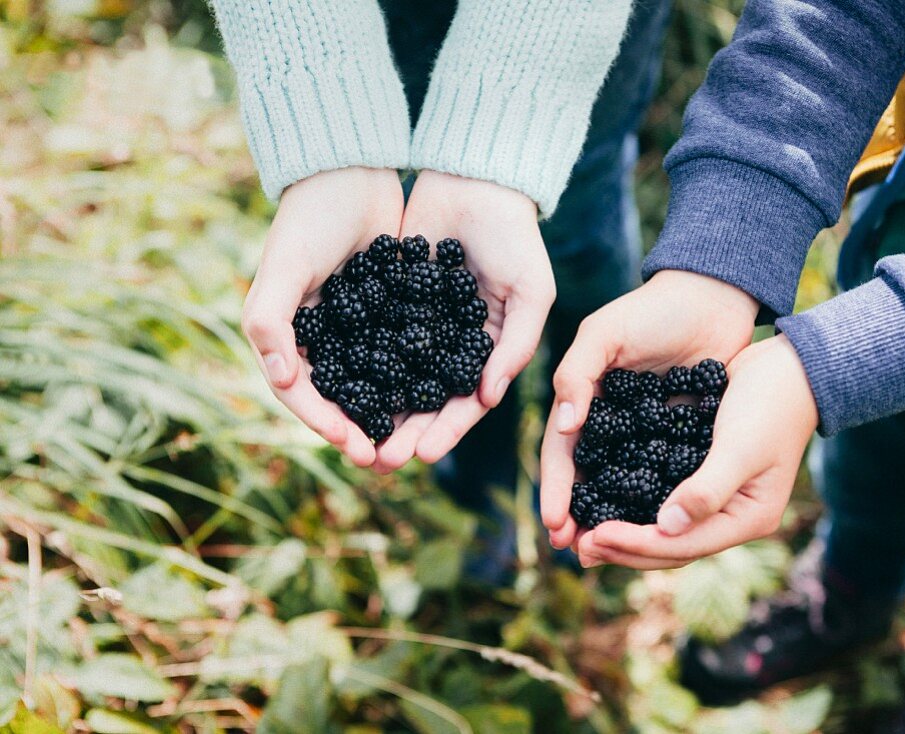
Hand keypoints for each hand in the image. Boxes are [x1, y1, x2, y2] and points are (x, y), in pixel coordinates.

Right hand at [241, 166, 403, 466]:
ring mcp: (359, 326)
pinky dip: (419, 375)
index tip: (354, 445)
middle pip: (343, 396)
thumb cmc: (308, 219)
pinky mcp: (392, 310)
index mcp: (289, 334)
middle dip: (363, 429)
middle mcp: (324, 337)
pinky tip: (441, 397)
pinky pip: (405, 352)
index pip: (304, 392)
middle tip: (388, 459)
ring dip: (393, 412)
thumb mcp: (284, 267)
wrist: (349, 173)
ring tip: (415, 441)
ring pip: (378, 381)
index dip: (326, 422)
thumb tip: (284, 379)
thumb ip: (271, 322)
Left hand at [372, 171, 555, 471]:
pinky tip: (336, 386)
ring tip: (355, 435)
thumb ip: (515, 345)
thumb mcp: (531, 292)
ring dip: (376, 407)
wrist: (476, 181)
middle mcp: (449, 344)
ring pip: (392, 376)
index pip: (465, 401)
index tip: (424, 454)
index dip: (446, 430)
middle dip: (405, 431)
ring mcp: (416, 324)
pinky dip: (354, 363)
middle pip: (423, 398)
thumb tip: (488, 398)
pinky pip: (368, 337)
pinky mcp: (386, 298)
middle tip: (382, 459)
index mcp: (486, 349)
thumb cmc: (515, 237)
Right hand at [540, 270, 759, 549]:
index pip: (563, 452)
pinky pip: (664, 477)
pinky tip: (658, 531)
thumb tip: (565, 426)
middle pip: (590, 478)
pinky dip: (657, 503)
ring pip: (625, 486)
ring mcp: (645, 432)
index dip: (556, 487)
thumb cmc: (655, 310)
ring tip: (609, 554)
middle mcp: (611, 421)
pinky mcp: (680, 436)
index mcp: (585, 398)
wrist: (715, 297)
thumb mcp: (605, 333)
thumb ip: (578, 374)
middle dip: (579, 516)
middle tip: (575, 551)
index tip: (555, 523)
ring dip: (615, 518)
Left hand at [572, 334, 817, 568]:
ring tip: (587, 537)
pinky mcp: (704, 476)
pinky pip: (665, 499)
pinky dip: (637, 505)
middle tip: (581, 548)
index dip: (636, 544)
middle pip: (672, 546)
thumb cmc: (770, 404)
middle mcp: (732, 517)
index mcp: (747, 519)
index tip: (595, 537)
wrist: (792, 367)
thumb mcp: (739, 447)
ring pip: (666, 528)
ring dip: (628, 533)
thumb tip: (667, 526)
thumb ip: (706, 489)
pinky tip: (607, 502)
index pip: (682, 544)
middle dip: (626, 548)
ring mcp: (719, 499)